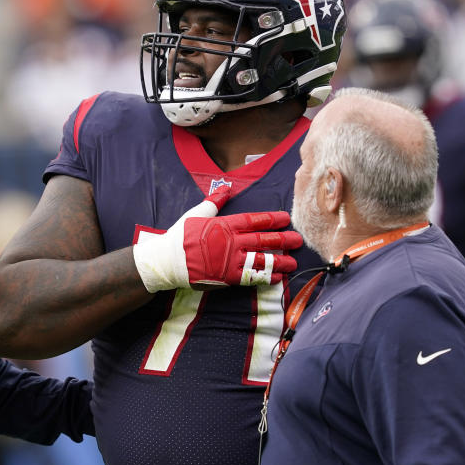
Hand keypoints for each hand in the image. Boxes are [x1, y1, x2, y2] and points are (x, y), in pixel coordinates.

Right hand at [132, 186, 302, 292]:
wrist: (167, 260)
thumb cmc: (181, 235)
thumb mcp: (197, 213)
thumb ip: (215, 201)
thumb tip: (226, 187)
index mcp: (225, 225)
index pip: (254, 220)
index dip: (272, 219)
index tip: (285, 218)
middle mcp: (231, 242)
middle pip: (263, 240)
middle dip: (282, 240)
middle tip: (298, 240)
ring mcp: (230, 261)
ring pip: (261, 260)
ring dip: (279, 261)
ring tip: (293, 262)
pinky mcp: (226, 277)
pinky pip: (251, 277)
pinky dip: (265, 277)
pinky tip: (278, 277)